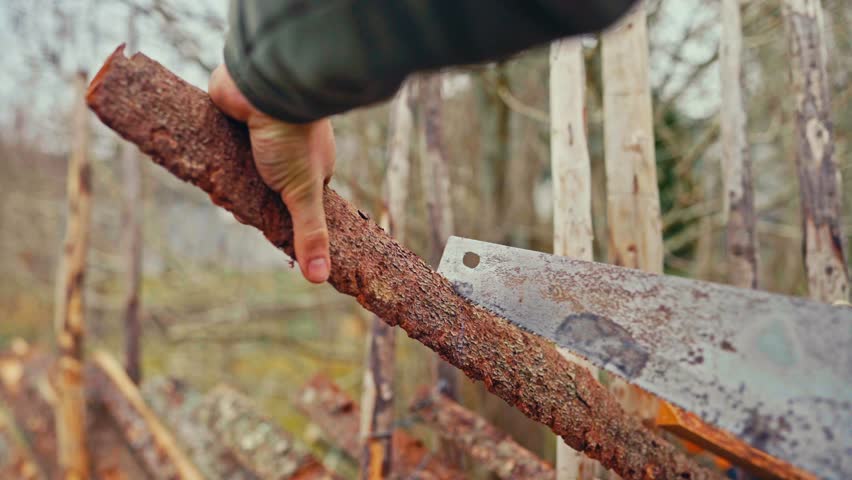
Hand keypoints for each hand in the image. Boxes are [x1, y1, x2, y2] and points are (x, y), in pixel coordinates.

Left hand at [209, 64, 334, 282]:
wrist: (263, 85)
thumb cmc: (291, 137)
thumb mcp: (302, 193)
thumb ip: (310, 234)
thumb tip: (320, 278)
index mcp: (313, 164)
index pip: (294, 199)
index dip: (276, 214)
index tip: (260, 222)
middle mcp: (289, 148)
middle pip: (264, 186)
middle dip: (247, 198)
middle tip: (234, 203)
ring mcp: (261, 132)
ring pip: (240, 167)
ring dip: (228, 178)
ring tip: (218, 185)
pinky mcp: (234, 117)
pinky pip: (221, 142)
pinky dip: (213, 153)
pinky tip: (205, 162)